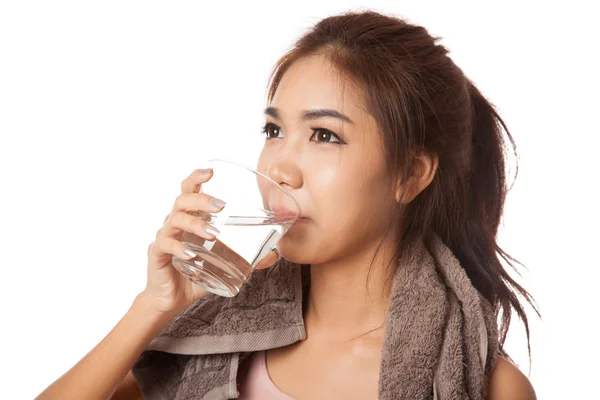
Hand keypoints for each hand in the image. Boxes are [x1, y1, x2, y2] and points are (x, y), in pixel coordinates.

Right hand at [141, 168, 279, 315]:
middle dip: (202, 199)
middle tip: (221, 206)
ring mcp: (165, 237)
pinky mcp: (157, 254)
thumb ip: (246, 257)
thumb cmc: (195, 275)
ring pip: (175, 219)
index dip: (197, 178)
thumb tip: (273, 254)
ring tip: (213, 234)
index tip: (211, 171)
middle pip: (183, 200)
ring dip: (196, 224)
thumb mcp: (223, 264)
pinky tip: (191, 254)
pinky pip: (165, 244)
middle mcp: (175, 223)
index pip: (189, 190)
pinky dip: (179, 247)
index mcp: (190, 219)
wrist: (171, 300)